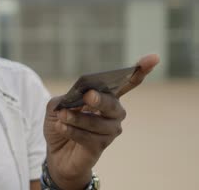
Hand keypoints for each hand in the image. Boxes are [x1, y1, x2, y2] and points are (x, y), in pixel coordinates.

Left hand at [43, 54, 159, 188]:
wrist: (56, 152)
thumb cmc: (60, 123)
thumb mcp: (57, 106)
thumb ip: (66, 98)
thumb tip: (75, 98)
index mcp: (105, 97)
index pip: (126, 83)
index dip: (140, 70)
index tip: (154, 57)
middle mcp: (113, 113)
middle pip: (113, 104)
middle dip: (100, 99)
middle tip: (88, 96)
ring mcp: (109, 131)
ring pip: (98, 123)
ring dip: (77, 118)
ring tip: (62, 116)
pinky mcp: (100, 146)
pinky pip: (88, 137)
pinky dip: (72, 131)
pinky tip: (61, 127)